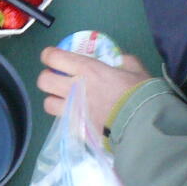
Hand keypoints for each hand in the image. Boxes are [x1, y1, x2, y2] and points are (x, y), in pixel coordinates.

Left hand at [36, 46, 152, 138]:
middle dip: (47, 77)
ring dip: (53, 100)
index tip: (52, 57)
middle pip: (43, 81)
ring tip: (64, 100)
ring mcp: (73, 111)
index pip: (54, 58)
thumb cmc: (140, 94)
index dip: (49, 55)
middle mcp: (75, 88)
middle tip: (58, 78)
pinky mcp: (77, 129)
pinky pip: (62, 121)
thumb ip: (125, 61)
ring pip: (47, 104)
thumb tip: (120, 60)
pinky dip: (66, 118)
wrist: (143, 125)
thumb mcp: (136, 70)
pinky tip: (77, 117)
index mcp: (87, 70)